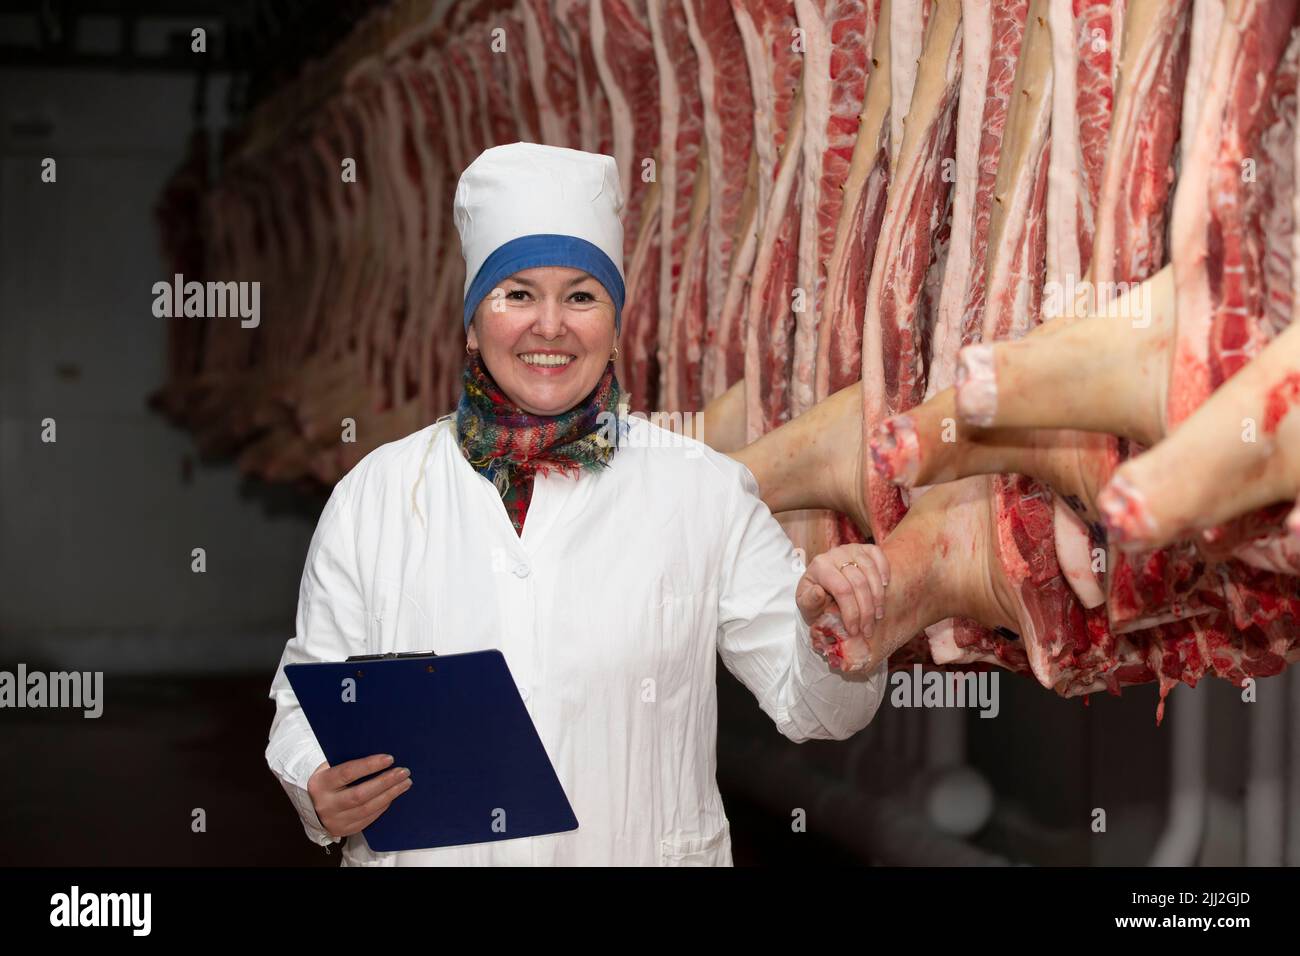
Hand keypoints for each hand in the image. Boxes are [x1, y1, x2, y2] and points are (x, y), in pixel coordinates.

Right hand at [307, 754, 412, 838]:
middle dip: (385, 782)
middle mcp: (325, 804)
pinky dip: (382, 806)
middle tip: (404, 772)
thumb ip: (348, 761)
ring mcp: (334, 820)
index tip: (390, 758)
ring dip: (389, 794)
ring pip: (367, 809)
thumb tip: (380, 757)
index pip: (348, 773)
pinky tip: (392, 796)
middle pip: (360, 794)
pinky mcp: (343, 830)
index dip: (370, 765)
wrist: (311, 804)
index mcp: (321, 783)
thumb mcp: (330, 767)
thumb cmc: (328, 779)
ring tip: (405, 783)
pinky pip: (368, 819)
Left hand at [796, 543, 889, 672]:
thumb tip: (818, 592)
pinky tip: (885, 587)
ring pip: (871, 571)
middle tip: (868, 629)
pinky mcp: (864, 548)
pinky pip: (879, 556)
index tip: (854, 630)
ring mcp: (851, 549)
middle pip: (859, 583)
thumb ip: (809, 602)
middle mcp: (835, 554)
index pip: (842, 590)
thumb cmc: (816, 599)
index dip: (851, 612)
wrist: (824, 587)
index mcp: (819, 566)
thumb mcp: (807, 606)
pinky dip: (884, 571)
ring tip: (877, 616)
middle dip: (866, 610)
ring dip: (878, 597)